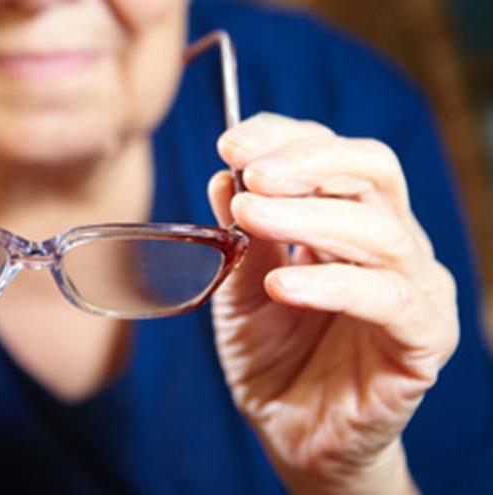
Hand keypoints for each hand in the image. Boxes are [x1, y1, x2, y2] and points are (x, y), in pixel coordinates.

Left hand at [208, 113, 457, 493]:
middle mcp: (389, 245)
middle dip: (307, 161)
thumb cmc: (272, 358)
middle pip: (372, 172)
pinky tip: (283, 286)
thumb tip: (225, 176)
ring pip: (379, 229)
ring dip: (309, 215)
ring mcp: (412, 289)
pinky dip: (332, 284)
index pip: (333, 155)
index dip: (285, 139)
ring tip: (250, 216)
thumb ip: (239, 239)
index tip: (231, 143)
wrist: (293, 435)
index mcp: (347, 222)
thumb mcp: (239, 291)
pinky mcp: (422, 339)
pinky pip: (387, 300)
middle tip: (250, 171)